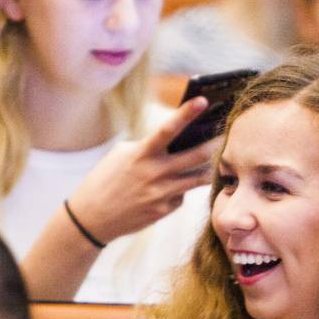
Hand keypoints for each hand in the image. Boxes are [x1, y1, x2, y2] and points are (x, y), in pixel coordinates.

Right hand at [66, 97, 222, 243]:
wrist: (92, 217)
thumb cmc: (106, 179)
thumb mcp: (121, 155)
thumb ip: (148, 146)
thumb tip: (176, 142)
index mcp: (142, 154)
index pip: (168, 129)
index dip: (187, 113)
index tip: (203, 100)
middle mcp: (155, 173)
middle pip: (197, 156)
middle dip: (215, 144)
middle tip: (226, 135)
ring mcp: (162, 194)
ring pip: (198, 178)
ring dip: (208, 168)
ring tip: (214, 160)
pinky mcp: (165, 210)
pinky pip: (182, 195)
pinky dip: (181, 189)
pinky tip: (171, 188)